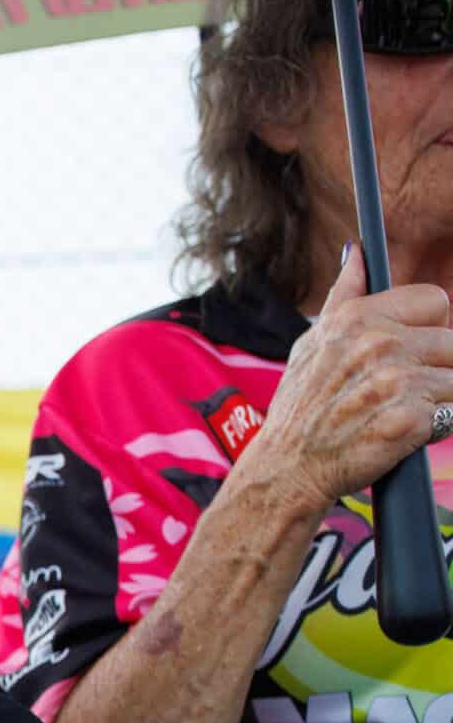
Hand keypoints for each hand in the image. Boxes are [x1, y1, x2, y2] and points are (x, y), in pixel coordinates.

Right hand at [240, 244, 452, 523]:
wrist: (287, 470)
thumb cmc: (301, 410)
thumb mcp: (312, 344)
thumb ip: (345, 295)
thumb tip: (359, 252)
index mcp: (358, 320)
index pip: (436, 301)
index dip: (429, 328)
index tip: (409, 351)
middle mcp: (379, 345)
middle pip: (451, 341)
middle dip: (434, 367)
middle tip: (397, 392)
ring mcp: (397, 382)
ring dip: (436, 398)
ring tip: (397, 412)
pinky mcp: (411, 419)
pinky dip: (435, 426)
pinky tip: (401, 432)